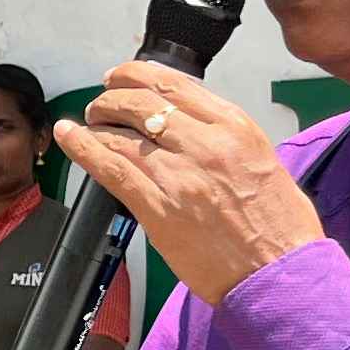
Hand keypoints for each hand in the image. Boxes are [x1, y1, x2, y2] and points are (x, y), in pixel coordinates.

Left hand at [55, 66, 324, 305]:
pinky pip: (110, 167)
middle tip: (101, 103)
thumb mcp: (263, 161)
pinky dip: (83, 148)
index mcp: (235, 127)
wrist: (280, 274)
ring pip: (120, 131)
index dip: (138, 75)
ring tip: (85, 123)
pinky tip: (69, 137)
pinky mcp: (156, 207)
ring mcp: (178, 174)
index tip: (122, 77)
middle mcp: (205, 143)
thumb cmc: (280, 226)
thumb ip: (225, 140)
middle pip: (141, 102)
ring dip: (96, 121)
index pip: (175, 85)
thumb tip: (189, 127)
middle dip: (112, 97)